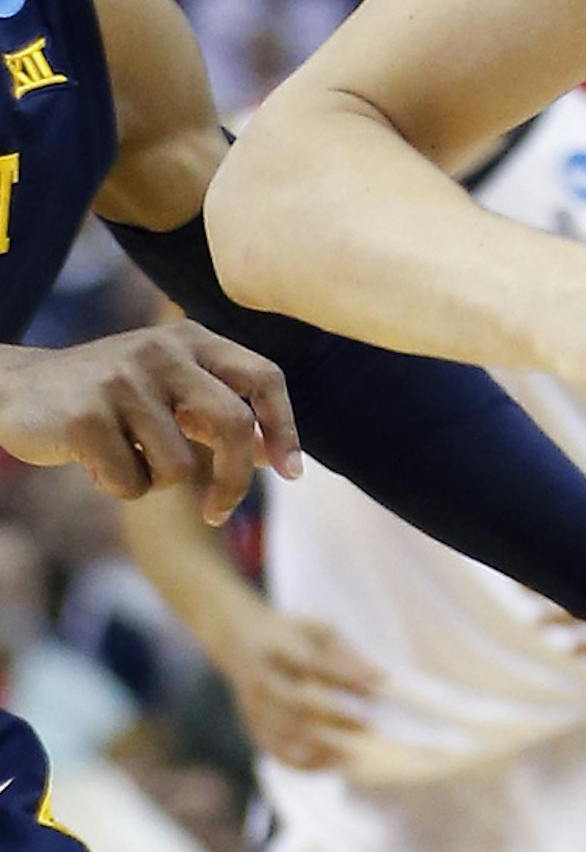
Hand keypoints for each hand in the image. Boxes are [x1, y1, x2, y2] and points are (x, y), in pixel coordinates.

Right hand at [0, 325, 299, 522]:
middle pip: (232, 424)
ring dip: (154, 480)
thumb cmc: (107, 399)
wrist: (15, 391)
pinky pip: (133, 483)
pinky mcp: (86, 416)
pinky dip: (119, 486)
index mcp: (190, 339)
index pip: (263, 377)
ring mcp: (122, 380)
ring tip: (123, 456)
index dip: (285, 427)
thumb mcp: (167, 388)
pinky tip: (93, 460)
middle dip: (235, 480)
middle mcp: (161, 350)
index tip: (292, 474)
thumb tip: (278, 457)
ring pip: (179, 467)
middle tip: (218, 512)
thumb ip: (217, 411)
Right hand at [225, 609, 384, 769]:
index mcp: (277, 647)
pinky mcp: (250, 724)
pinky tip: (330, 765)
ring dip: (320, 747)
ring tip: (353, 755)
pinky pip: (274, 750)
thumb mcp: (318, 630)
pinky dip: (301, 762)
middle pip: (297, 704)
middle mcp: (260, 678)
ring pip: (285, 733)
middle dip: (335, 718)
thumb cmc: (290, 632)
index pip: (315, 665)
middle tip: (370, 726)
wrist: (236, 638)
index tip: (378, 688)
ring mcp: (252, 705)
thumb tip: (381, 679)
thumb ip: (347, 654)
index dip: (346, 678)